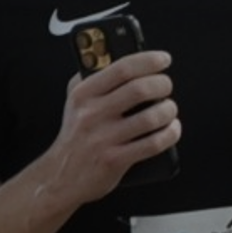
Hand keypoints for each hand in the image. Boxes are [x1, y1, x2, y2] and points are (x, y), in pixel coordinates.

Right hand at [50, 47, 179, 203]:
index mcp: (83, 94)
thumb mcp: (74, 101)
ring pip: (150, 117)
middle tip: (166, 86)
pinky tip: (171, 129)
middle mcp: (92, 114)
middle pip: (139, 90)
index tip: (163, 59)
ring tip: (169, 109)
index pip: (122, 68)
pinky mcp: (115, 160)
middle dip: (162, 84)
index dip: (148, 60)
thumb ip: (92, 77)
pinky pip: (152, 144)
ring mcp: (104, 138)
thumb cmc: (74, 136)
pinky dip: (169, 134)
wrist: (60, 176)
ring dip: (169, 110)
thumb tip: (121, 57)